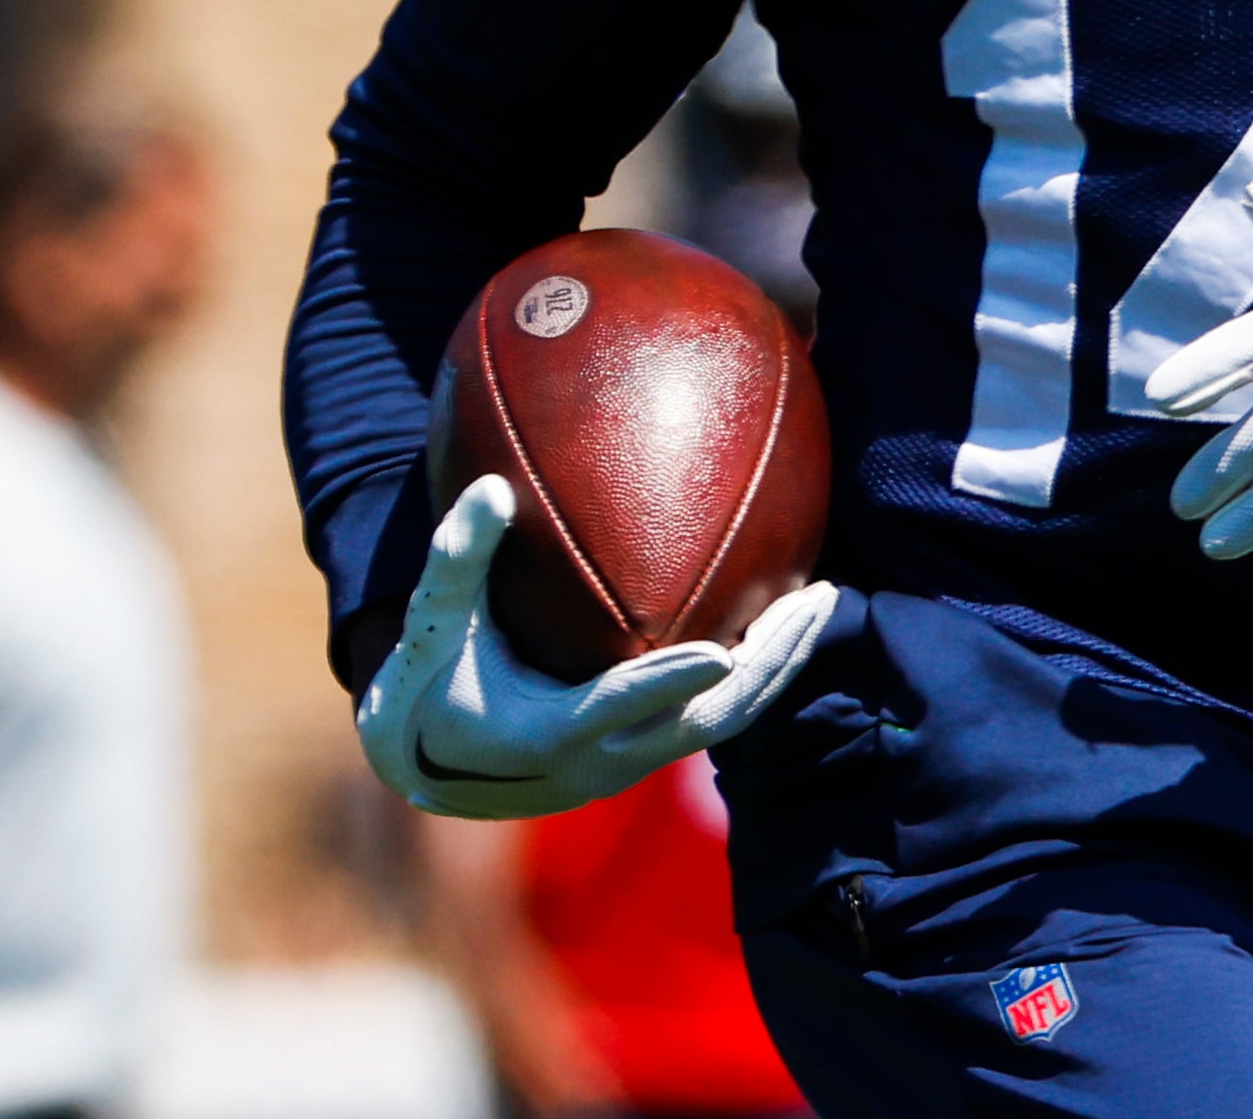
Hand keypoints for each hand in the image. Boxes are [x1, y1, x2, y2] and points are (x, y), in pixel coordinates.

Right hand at [356, 476, 836, 818]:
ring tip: (823, 601)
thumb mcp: (434, 624)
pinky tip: (783, 621)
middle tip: (819, 598)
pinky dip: (753, 673)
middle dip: (769, 664)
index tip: (724, 651)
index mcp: (548, 734)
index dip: (670, 682)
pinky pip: (711, 717)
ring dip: (776, 667)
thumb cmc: (429, 682)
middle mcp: (600, 762)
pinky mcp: (642, 755)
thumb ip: (458, 559)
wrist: (429, 763)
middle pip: (707, 721)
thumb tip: (493, 488)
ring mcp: (628, 765)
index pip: (620, 707)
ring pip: (722, 723)